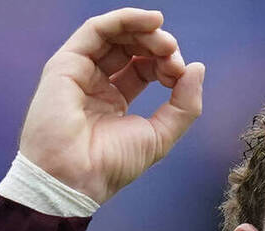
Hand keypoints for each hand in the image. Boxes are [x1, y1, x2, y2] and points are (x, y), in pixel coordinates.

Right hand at [18, 8, 203, 203]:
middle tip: (175, 56)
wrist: (76, 178)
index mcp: (114, 102)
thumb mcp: (160, 136)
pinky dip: (124, 19)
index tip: (181, 74)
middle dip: (158, 46)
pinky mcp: (66, 64)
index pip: (143, 68)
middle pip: (130, 48)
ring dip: (145, 31)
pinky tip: (152, 21)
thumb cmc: (111, 165)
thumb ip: (184, 105)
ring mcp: (80, 72)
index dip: (166, 65)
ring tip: (167, 42)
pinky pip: (96, 30)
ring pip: (114, 35)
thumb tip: (198, 69)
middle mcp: (95, 84)